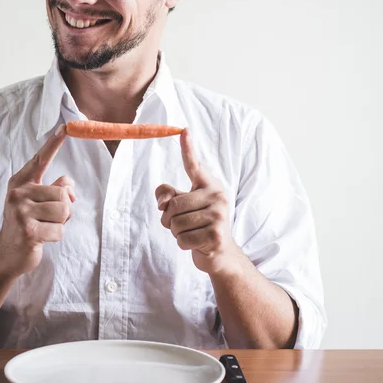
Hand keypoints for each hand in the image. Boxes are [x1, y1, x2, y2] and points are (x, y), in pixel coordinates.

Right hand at [0, 125, 74, 276]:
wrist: (6, 254)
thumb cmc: (27, 224)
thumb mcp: (37, 202)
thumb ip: (53, 189)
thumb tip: (69, 184)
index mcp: (21, 183)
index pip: (40, 160)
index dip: (53, 144)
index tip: (66, 128)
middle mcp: (19, 193)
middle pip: (63, 194)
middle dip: (63, 210)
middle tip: (47, 219)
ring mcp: (21, 212)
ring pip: (64, 211)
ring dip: (60, 223)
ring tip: (44, 227)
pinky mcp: (28, 231)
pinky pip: (59, 230)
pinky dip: (56, 237)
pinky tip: (41, 239)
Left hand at [155, 128, 236, 274]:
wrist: (220, 253)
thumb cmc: (197, 225)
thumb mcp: (181, 207)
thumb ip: (167, 196)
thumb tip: (163, 201)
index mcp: (209, 185)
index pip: (194, 165)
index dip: (187, 148)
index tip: (183, 130)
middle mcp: (217, 196)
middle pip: (173, 205)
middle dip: (169, 219)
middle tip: (181, 224)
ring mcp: (219, 215)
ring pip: (175, 223)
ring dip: (176, 233)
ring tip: (191, 233)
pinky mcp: (216, 235)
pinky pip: (182, 239)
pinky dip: (183, 244)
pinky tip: (196, 243)